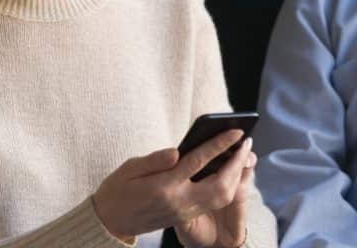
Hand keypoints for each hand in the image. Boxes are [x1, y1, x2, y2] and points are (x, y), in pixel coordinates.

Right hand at [92, 129, 254, 246]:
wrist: (110, 223)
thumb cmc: (117, 191)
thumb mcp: (128, 169)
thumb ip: (154, 160)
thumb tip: (177, 151)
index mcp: (163, 187)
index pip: (198, 162)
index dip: (219, 145)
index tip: (236, 131)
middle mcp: (178, 202)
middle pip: (219, 185)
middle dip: (236, 163)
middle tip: (246, 142)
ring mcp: (183, 212)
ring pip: (220, 197)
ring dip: (235, 176)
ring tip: (242, 155)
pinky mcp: (185, 217)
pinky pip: (213, 203)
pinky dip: (227, 187)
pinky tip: (230, 171)